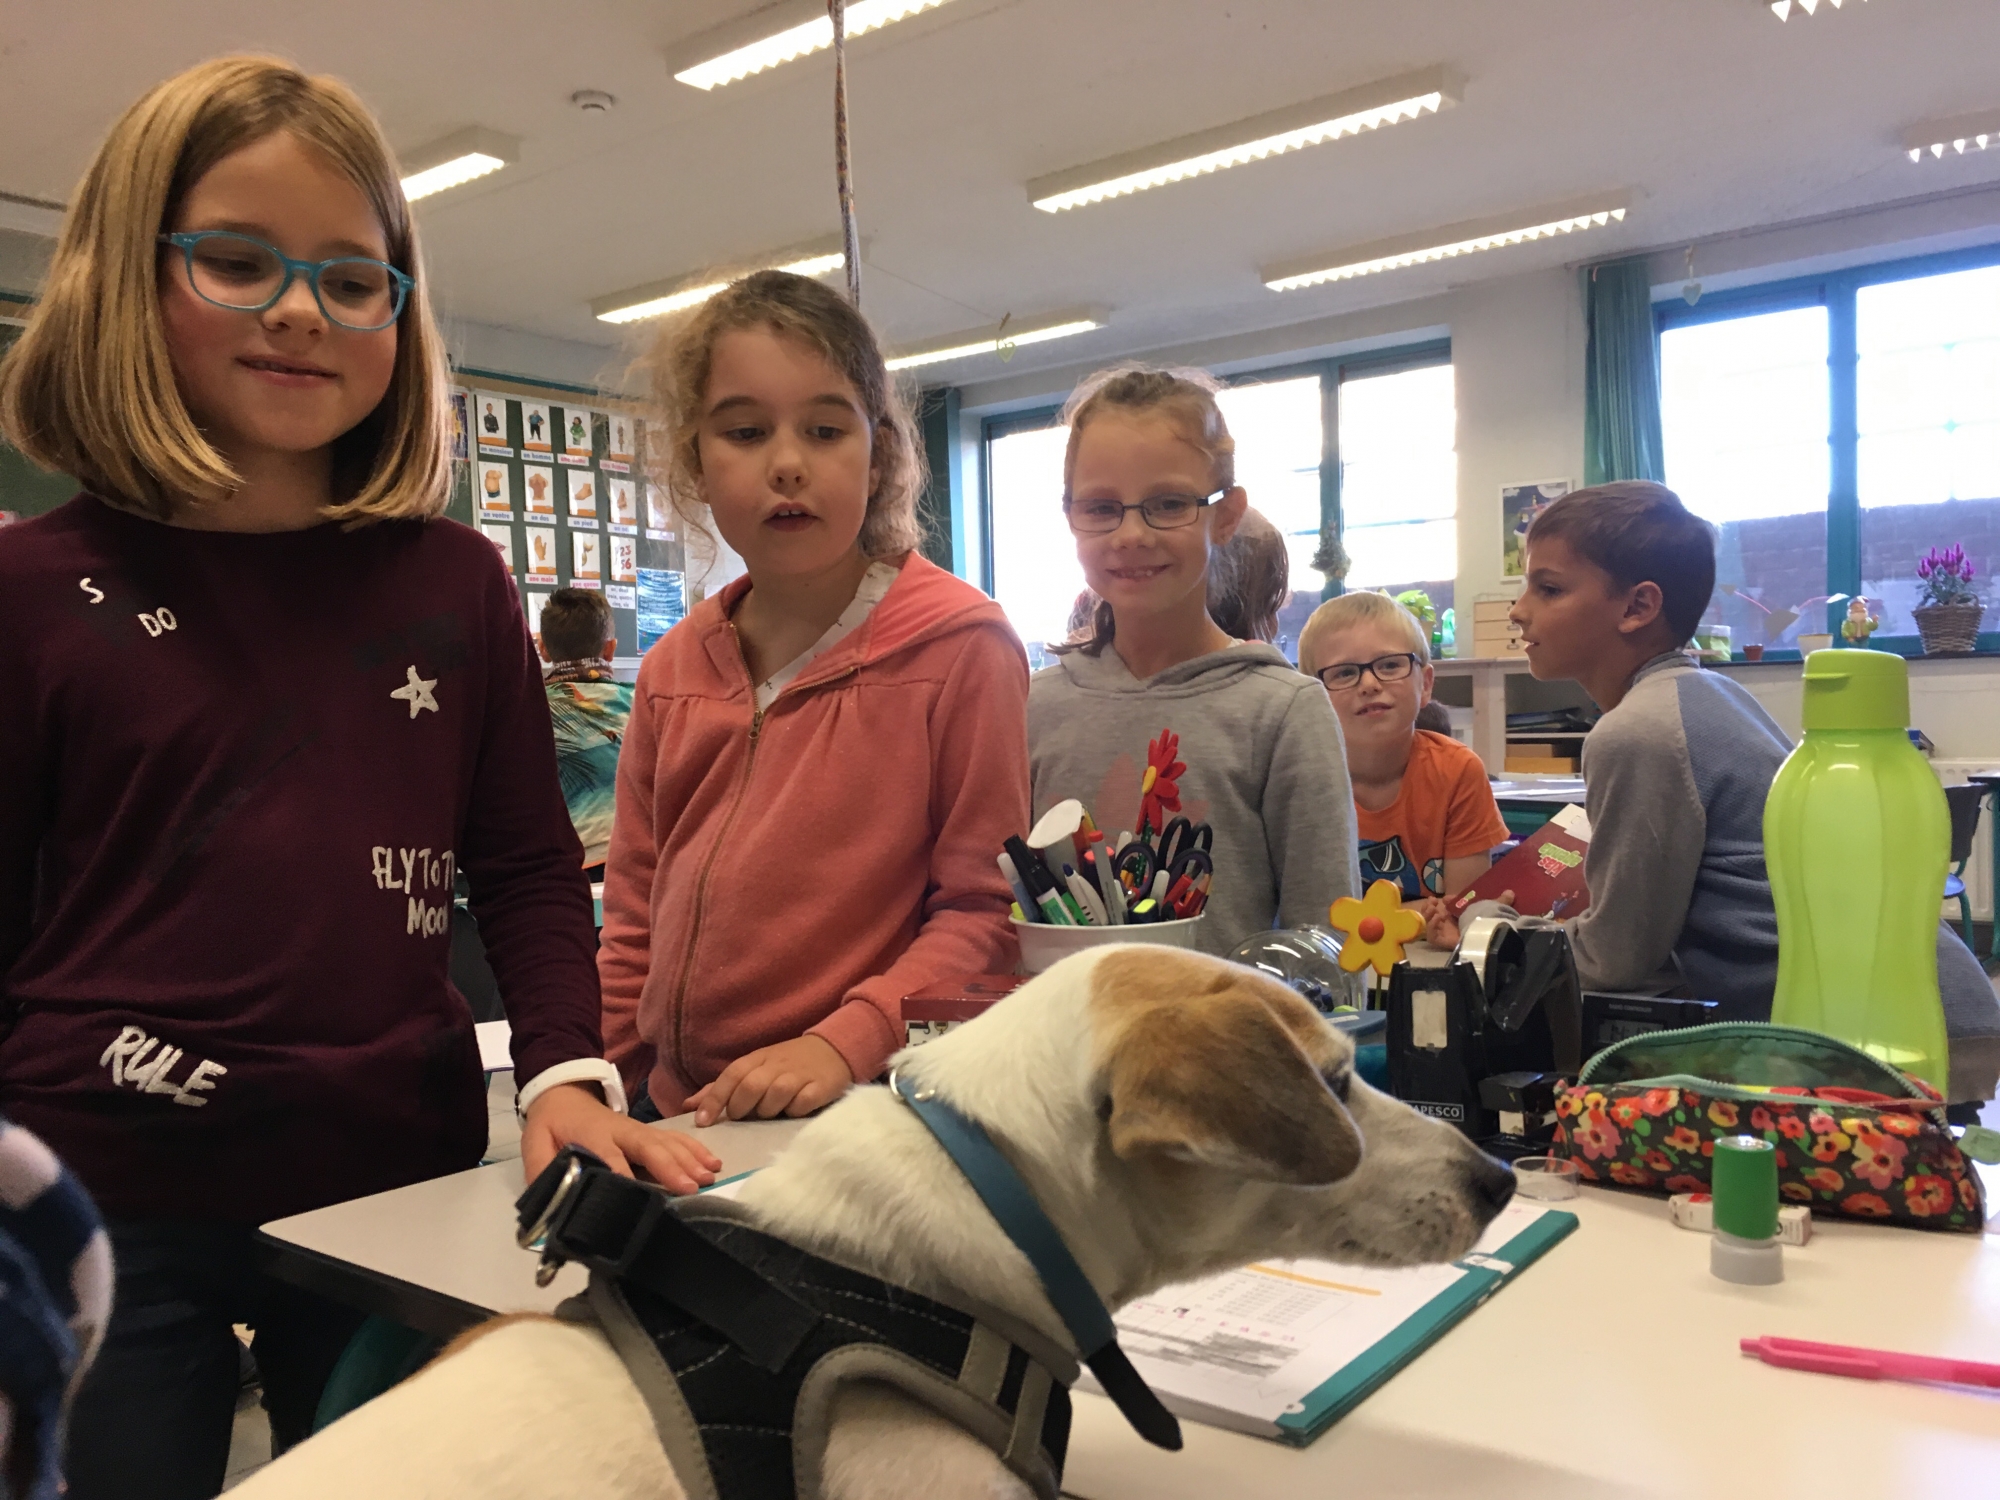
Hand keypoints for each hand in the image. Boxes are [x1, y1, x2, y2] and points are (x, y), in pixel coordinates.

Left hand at [521, 1082, 720, 1194]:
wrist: (565, 1093)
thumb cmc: (553, 1124)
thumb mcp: (535, 1143)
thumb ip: (542, 1168)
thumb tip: (553, 1198)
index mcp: (592, 1135)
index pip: (608, 1155)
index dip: (622, 1174)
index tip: (638, 1194)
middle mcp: (622, 1131)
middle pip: (649, 1147)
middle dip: (670, 1167)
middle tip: (690, 1188)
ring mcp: (639, 1130)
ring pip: (668, 1142)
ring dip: (690, 1160)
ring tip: (709, 1178)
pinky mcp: (650, 1132)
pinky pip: (677, 1139)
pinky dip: (696, 1150)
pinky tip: (713, 1163)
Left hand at [687, 1035, 852, 1126]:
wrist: (834, 1049)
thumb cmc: (787, 1064)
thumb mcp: (754, 1068)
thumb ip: (721, 1088)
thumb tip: (688, 1106)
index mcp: (757, 1059)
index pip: (730, 1076)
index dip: (714, 1098)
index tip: (702, 1121)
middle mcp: (776, 1065)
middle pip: (750, 1086)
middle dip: (741, 1107)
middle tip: (743, 1116)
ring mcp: (799, 1076)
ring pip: (775, 1095)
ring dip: (768, 1110)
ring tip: (771, 1112)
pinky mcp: (820, 1087)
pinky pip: (802, 1104)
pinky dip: (795, 1110)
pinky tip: (795, 1109)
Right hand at [1426, 890, 1513, 952]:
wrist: (1488, 936)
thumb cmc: (1490, 921)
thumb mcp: (1494, 908)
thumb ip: (1502, 901)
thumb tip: (1511, 892)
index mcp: (1462, 917)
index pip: (1448, 908)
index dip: (1444, 902)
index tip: (1444, 897)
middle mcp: (1452, 926)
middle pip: (1434, 917)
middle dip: (1430, 908)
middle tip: (1431, 902)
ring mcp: (1447, 934)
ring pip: (1431, 925)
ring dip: (1428, 915)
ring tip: (1433, 909)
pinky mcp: (1444, 942)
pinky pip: (1432, 936)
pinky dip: (1431, 927)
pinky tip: (1437, 919)